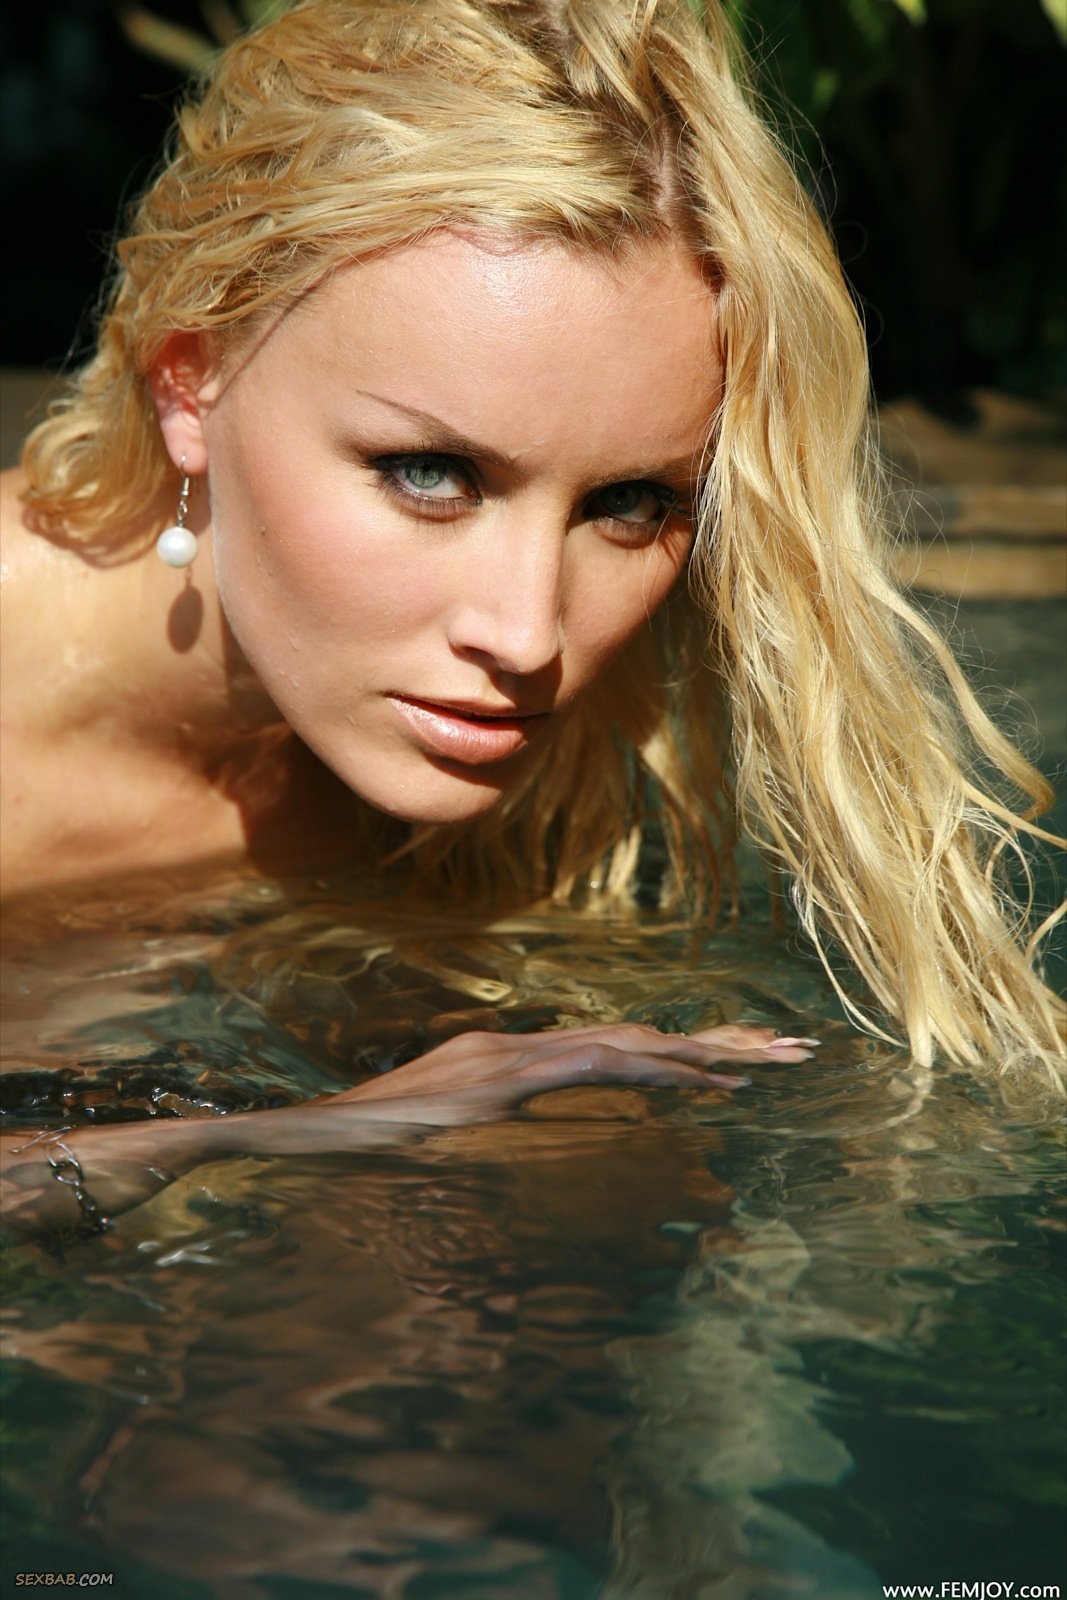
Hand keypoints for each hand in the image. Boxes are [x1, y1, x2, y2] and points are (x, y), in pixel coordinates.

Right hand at [329, 1023, 818, 1125]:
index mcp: (503, 1060)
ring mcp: (511, 1057)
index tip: (735, 1067)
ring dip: (706, 1050)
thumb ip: (482, 1148)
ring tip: (775, 1059)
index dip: (675, 1054)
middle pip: (635, 1036)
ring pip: (629, 1042)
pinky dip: (657, 1071)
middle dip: (716, 1042)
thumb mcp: (436, 1153)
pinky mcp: (506, 1077)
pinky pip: (597, 1066)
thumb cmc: (361, 1156)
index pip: (609, 1049)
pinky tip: (709, 1084)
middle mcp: (515, 1048)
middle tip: (792, 1049)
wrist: (306, 1143)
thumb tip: (513, 1175)